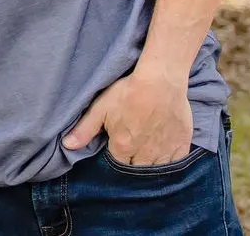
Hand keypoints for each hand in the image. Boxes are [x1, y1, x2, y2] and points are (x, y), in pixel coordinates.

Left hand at [62, 70, 192, 165]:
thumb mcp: (100, 108)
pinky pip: (176, 162)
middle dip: (133, 163)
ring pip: (156, 169)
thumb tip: (67, 146)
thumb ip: (84, 130)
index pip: (117, 164)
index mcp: (122, 147)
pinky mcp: (182, 144)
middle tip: (133, 147)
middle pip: (137, 169)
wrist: (160, 80)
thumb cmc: (128, 92)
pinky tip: (165, 152)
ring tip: (147, 150)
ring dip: (151, 164)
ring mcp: (165, 150)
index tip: (118, 146)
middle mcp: (144, 154)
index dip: (116, 156)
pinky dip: (170, 161)